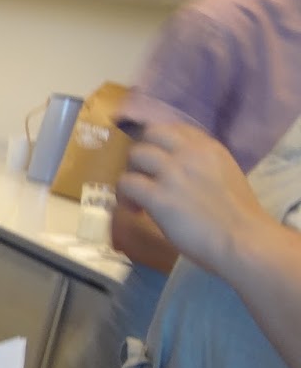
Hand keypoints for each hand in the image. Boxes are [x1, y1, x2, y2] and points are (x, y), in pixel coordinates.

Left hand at [116, 123, 264, 278]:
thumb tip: (181, 171)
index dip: (160, 144)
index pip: (175, 129)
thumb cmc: (239, 216)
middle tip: (144, 177)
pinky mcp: (159, 196)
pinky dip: (124, 196)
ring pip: (135, 155)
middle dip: (142, 155)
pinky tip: (135, 210)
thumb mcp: (226, 175)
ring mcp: (173, 173)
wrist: (243, 238)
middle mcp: (189, 153)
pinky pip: (127, 183)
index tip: (157, 162)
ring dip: (131, 174)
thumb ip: (202, 166)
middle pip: (150, 135)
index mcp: (209, 148)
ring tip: (137, 196)